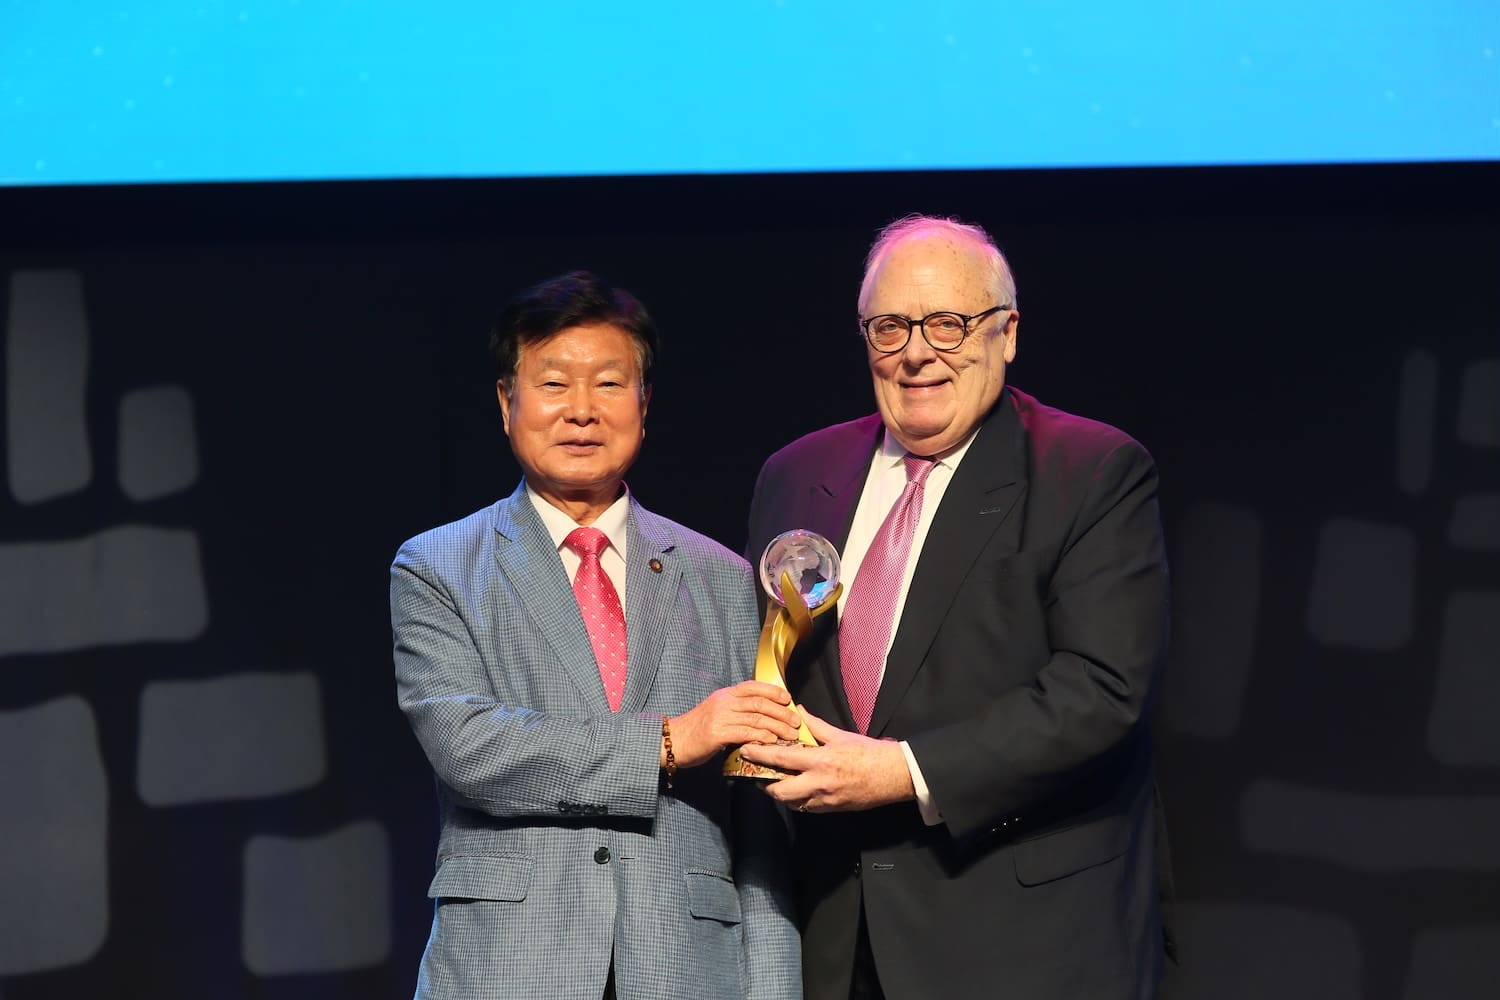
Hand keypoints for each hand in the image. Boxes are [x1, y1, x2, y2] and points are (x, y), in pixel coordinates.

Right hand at [667, 681, 802, 767]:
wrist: (672, 741)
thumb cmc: (696, 730)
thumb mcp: (716, 712)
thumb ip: (736, 711)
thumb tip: (763, 716)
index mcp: (725, 694)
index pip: (753, 687)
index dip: (772, 691)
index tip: (788, 699)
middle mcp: (724, 702)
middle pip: (759, 703)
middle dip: (781, 712)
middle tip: (796, 721)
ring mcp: (720, 716)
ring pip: (756, 718)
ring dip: (777, 726)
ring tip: (791, 734)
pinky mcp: (717, 733)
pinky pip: (746, 733)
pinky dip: (762, 737)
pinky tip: (772, 741)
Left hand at [738, 709, 915, 812]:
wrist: (894, 776)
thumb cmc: (870, 753)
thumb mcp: (841, 735)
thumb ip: (815, 726)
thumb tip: (798, 713)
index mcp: (820, 761)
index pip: (781, 758)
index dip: (760, 754)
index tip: (745, 749)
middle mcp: (819, 783)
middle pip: (780, 790)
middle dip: (764, 784)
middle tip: (757, 773)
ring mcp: (825, 800)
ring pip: (791, 802)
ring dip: (780, 793)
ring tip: (774, 781)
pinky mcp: (831, 809)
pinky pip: (807, 808)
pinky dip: (798, 799)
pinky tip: (797, 789)